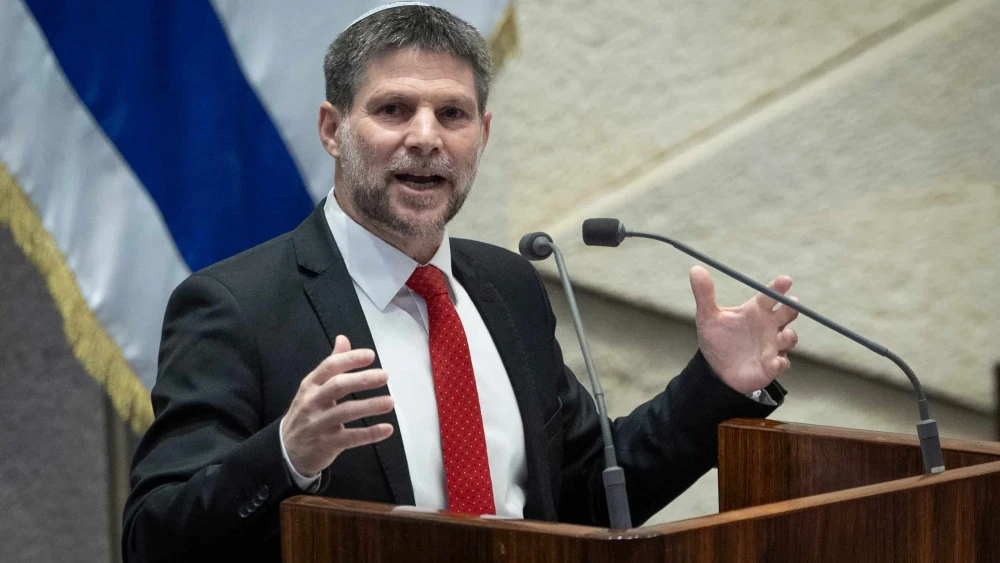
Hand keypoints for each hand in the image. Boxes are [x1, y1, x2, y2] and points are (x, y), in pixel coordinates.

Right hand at [281, 335, 394, 476]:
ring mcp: (318, 424)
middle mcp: (312, 402)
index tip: (371, 355)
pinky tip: (387, 429)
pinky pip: (350, 438)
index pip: (329, 367)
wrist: (286, 451)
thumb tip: (343, 338)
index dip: (350, 359)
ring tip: (390, 402)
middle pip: (337, 386)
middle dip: (362, 380)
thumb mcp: (313, 388)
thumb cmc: (306, 413)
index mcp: (310, 385)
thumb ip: (331, 365)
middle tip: (384, 376)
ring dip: (369, 406)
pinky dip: (370, 434)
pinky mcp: (326, 444)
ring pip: (345, 412)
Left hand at [689, 266, 799, 393]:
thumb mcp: (707, 317)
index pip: (771, 295)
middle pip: (788, 313)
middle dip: (791, 308)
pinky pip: (782, 364)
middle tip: (792, 304)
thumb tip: (695, 269)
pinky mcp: (772, 365)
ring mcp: (773, 346)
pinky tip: (774, 363)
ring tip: (782, 335)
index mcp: (756, 310)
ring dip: (788, 336)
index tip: (786, 280)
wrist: (716, 368)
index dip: (779, 288)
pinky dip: (780, 363)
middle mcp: (768, 326)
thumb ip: (704, 294)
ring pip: (789, 337)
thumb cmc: (717, 338)